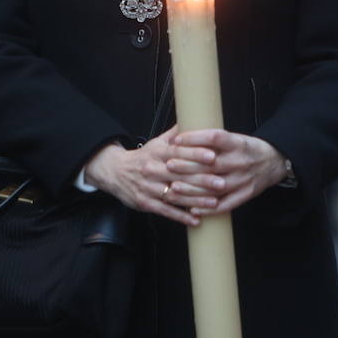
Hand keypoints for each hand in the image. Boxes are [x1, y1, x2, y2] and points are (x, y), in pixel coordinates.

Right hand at [82, 128, 211, 226]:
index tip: (212, 156)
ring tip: (214, 202)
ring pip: (175, 194)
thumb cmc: (143, 157)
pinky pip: (166, 211)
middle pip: (179, 174)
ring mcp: (149, 188)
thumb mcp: (156, 142)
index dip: (195, 153)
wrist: (115, 172)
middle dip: (202, 179)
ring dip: (196, 200)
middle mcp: (153, 169)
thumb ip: (176, 134)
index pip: (178, 152)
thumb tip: (194, 117)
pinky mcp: (146, 203)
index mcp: (157, 152)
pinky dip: (181, 216)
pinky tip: (196, 220)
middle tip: (221, 182)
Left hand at [166, 129, 289, 216]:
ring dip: (193, 189)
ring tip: (173, 187)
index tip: (176, 140)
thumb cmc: (248, 148)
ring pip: (215, 187)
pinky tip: (192, 210)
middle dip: (187, 165)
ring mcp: (243, 180)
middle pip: (211, 164)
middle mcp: (241, 161)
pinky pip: (225, 204)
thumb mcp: (235, 137)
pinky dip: (208, 209)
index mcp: (238, 143)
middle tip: (168, 164)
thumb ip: (213, 140)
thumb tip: (183, 135)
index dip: (195, 138)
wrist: (274, 161)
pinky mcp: (245, 194)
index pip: (215, 138)